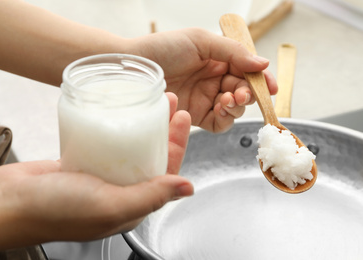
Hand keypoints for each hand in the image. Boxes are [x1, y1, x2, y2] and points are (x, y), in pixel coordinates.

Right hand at [0, 93, 192, 254]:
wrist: (7, 204)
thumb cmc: (55, 212)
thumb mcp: (110, 206)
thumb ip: (150, 196)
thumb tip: (187, 188)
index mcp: (131, 204)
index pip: (166, 173)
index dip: (178, 145)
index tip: (182, 119)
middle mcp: (119, 191)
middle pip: (151, 155)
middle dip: (164, 130)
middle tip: (170, 103)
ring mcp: (100, 176)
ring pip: (131, 147)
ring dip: (143, 125)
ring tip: (150, 101)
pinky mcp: (82, 163)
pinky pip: (106, 144)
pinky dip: (117, 128)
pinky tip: (121, 113)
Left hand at [128, 28, 277, 132]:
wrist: (134, 69)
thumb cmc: (163, 48)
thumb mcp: (200, 41)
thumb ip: (233, 52)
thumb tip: (262, 64)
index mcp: (219, 60)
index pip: (247, 71)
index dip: (261, 80)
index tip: (271, 87)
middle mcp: (215, 80)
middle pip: (245, 91)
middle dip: (249, 94)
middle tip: (242, 94)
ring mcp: (206, 99)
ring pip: (235, 108)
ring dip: (238, 106)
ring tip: (227, 100)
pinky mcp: (196, 116)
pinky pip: (220, 123)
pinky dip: (226, 119)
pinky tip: (220, 110)